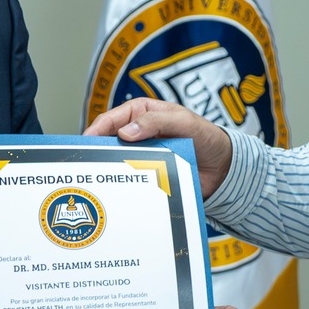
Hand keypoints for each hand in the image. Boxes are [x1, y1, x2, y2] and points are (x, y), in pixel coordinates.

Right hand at [84, 98, 232, 196]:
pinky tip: (117, 194)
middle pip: (108, 143)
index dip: (96, 130)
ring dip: (109, 171)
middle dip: (96, 152)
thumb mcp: (183, 121)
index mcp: (141, 114)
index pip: (111, 120)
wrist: (223, 166)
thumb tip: (125, 131)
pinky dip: (124, 186)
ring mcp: (142, 156)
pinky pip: (131, 181)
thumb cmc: (205, 136)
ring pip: (117, 163)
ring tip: (97, 182)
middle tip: (85, 164)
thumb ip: (156, 121)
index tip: (85, 142)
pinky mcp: (148, 176)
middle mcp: (137, 136)